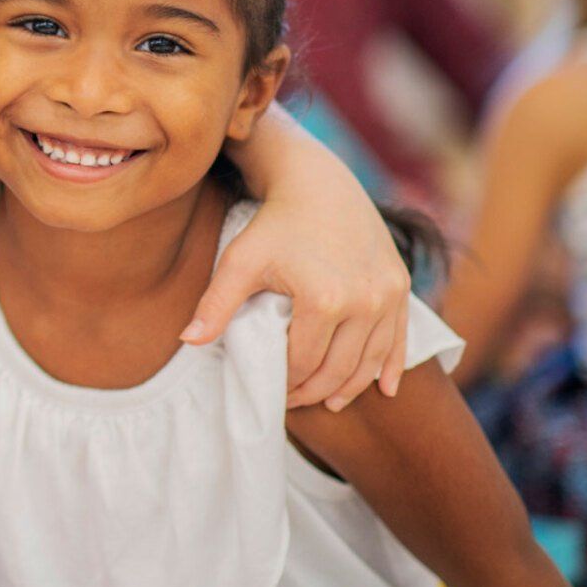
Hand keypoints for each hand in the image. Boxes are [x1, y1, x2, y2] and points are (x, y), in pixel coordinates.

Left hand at [181, 175, 410, 411]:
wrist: (317, 184)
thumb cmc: (272, 224)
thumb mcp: (239, 261)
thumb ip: (215, 304)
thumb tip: (187, 341)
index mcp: (324, 300)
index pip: (303, 362)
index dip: (285, 383)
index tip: (271, 392)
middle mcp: (363, 301)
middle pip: (339, 368)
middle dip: (315, 392)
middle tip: (294, 401)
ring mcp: (387, 295)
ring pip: (370, 360)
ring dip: (350, 387)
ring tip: (330, 402)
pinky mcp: (399, 286)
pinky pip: (399, 339)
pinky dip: (390, 367)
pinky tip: (383, 389)